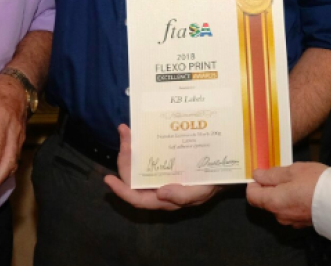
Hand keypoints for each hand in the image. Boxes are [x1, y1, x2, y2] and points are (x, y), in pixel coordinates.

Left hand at [103, 124, 220, 209]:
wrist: (222, 171)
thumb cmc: (211, 184)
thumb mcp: (202, 191)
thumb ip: (182, 195)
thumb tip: (160, 193)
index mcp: (162, 199)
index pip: (137, 198)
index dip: (121, 191)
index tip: (107, 179)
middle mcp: (155, 188)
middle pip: (132, 178)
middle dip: (125, 157)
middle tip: (125, 134)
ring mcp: (157, 175)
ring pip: (136, 165)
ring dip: (129, 148)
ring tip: (127, 130)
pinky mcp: (162, 163)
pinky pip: (145, 156)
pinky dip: (139, 145)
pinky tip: (137, 132)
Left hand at [245, 162, 326, 228]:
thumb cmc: (315, 182)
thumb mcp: (293, 171)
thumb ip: (272, 174)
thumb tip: (256, 175)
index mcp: (273, 202)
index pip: (252, 196)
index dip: (254, 183)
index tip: (264, 173)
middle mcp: (279, 215)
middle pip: (266, 202)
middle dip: (270, 188)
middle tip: (284, 174)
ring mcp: (292, 221)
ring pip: (280, 207)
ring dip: (283, 195)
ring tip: (297, 182)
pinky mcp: (304, 224)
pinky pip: (292, 211)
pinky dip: (294, 202)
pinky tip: (305, 193)